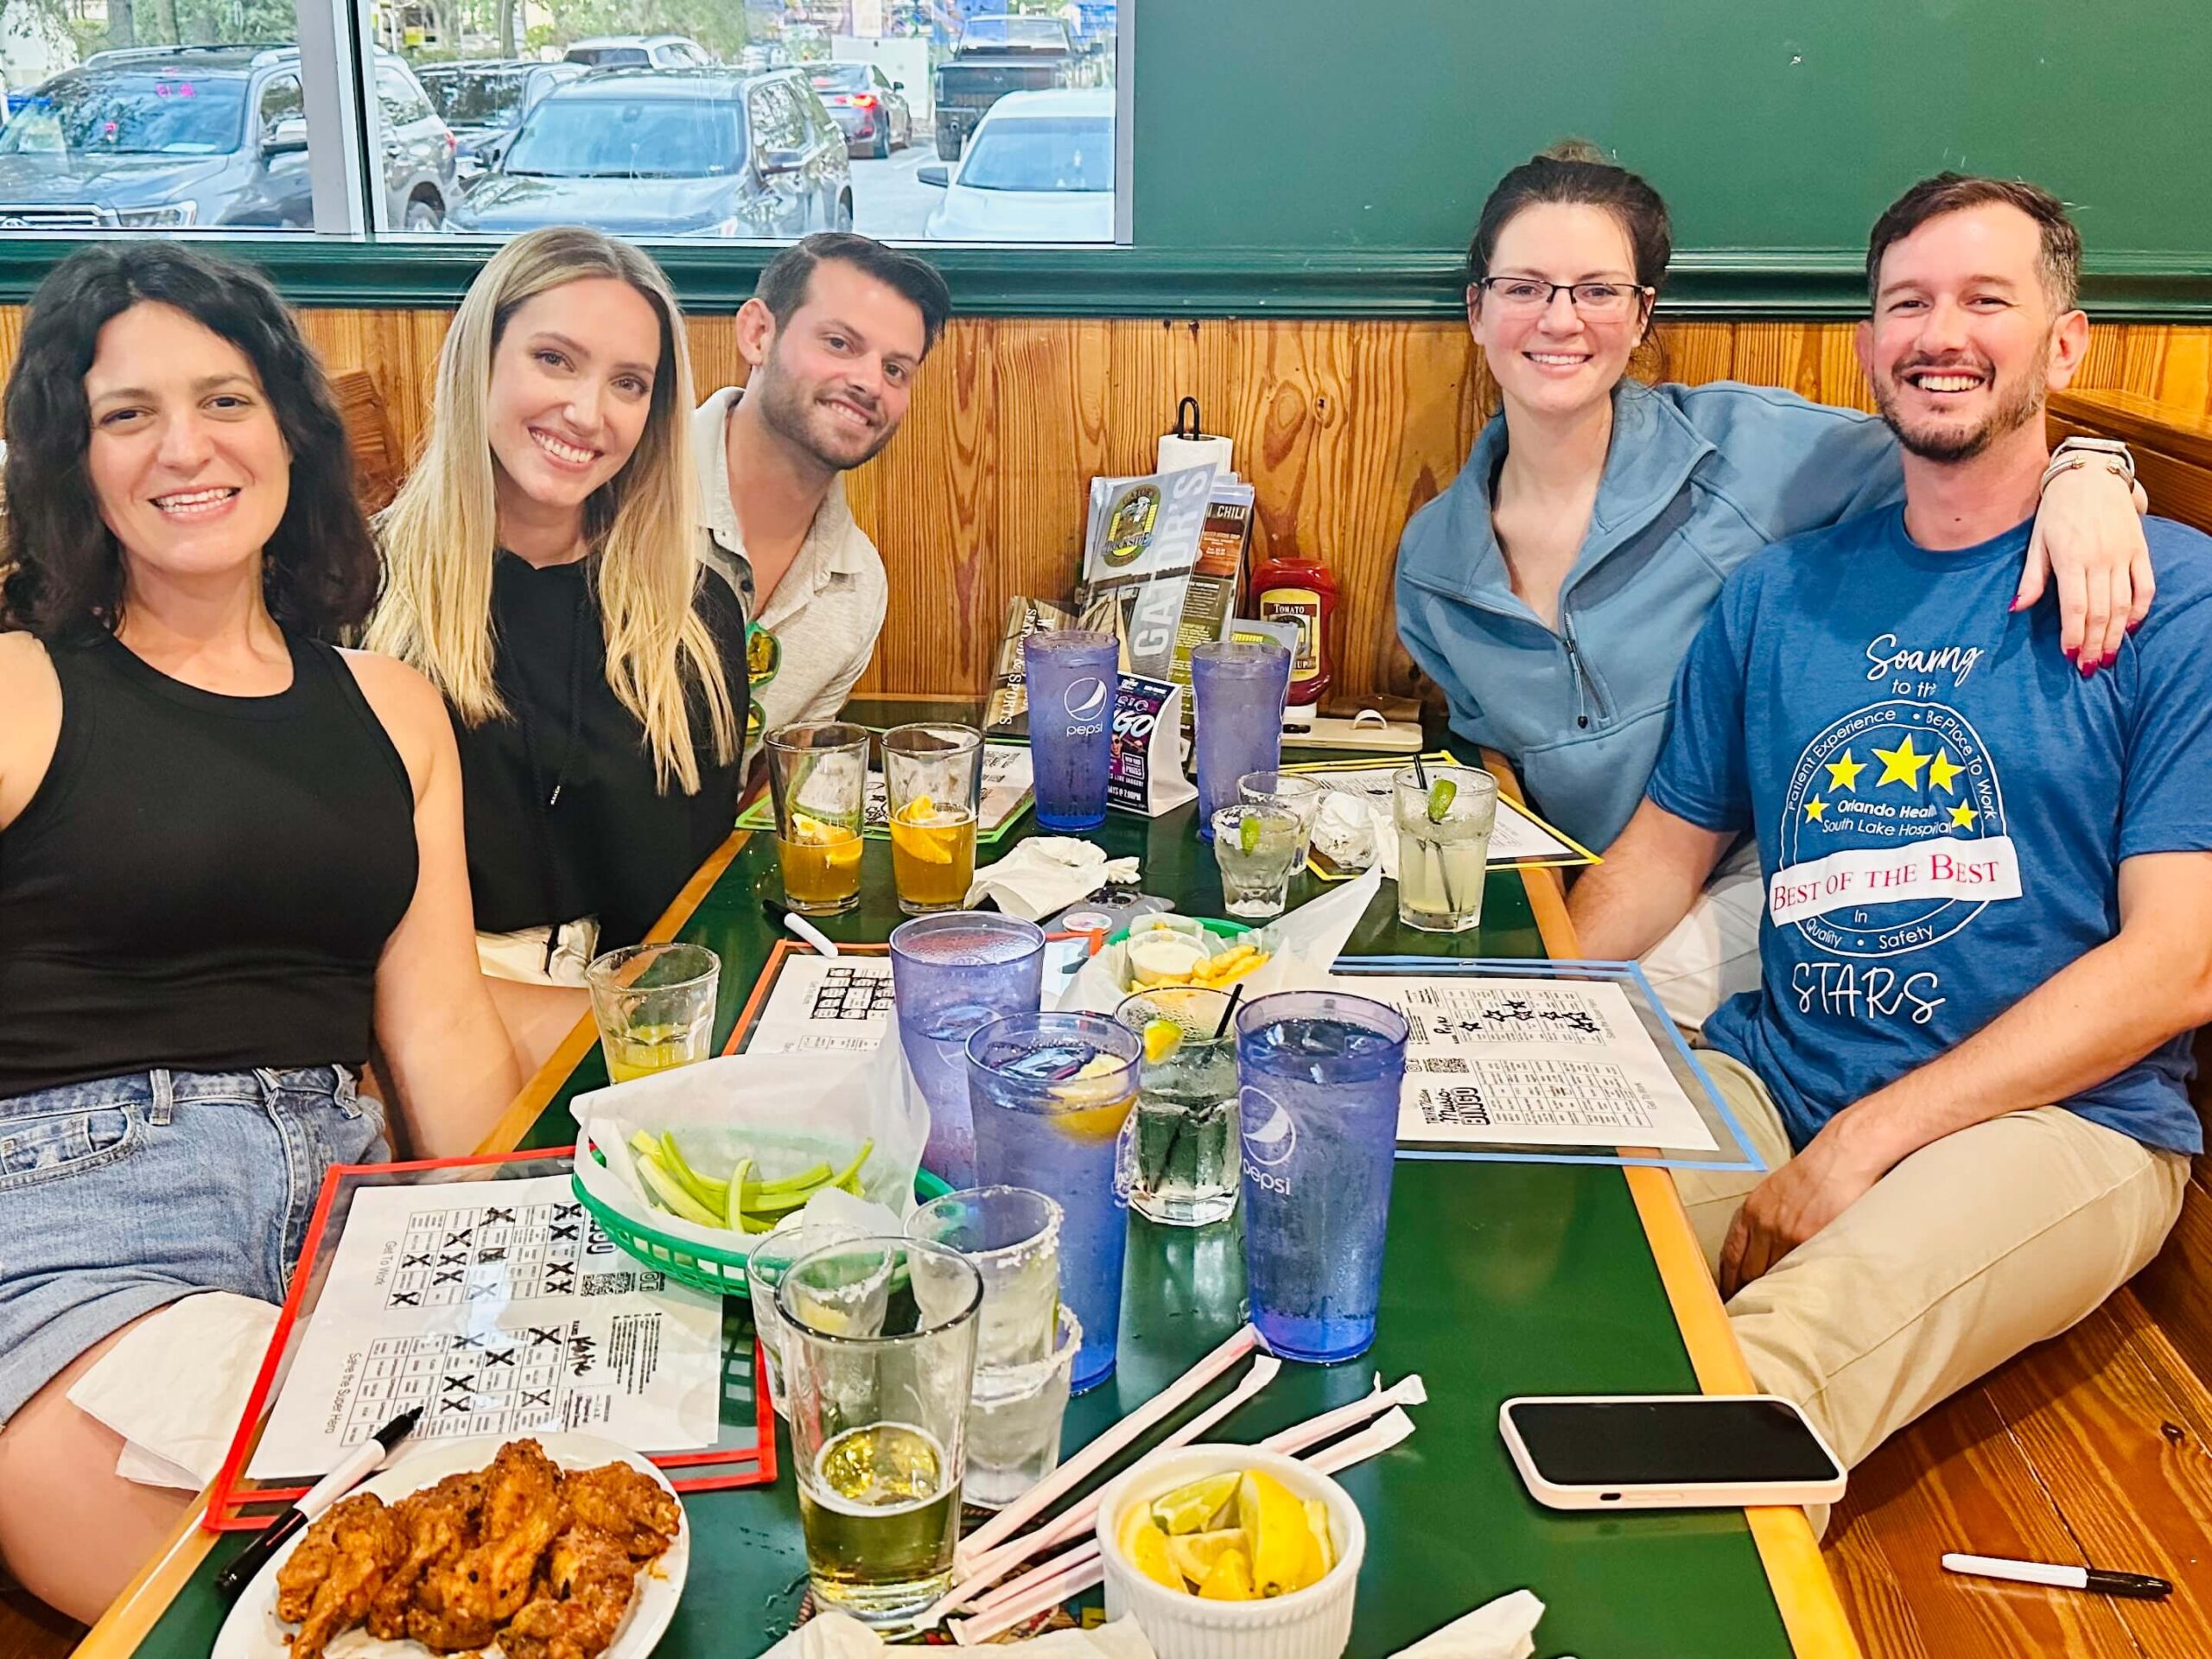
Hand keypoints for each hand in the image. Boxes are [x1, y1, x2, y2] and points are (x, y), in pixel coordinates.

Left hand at [1717, 1125, 1889, 1298]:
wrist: (1841, 1157)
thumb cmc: (1813, 1173)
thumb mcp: (1774, 1192)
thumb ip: (1764, 1219)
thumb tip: (1760, 1250)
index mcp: (1751, 1211)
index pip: (1730, 1255)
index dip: (1727, 1280)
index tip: (1727, 1297)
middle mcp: (1763, 1224)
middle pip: (1745, 1270)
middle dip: (1744, 1293)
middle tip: (1746, 1315)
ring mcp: (1786, 1233)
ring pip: (1770, 1275)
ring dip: (1769, 1296)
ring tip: (1772, 1316)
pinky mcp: (1811, 1239)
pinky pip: (1797, 1271)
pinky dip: (1794, 1288)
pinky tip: (1796, 1302)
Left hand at [2019, 462, 2151, 670]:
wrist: (2091, 475)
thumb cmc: (2056, 509)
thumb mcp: (2036, 540)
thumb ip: (2031, 578)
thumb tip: (2016, 609)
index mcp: (2070, 558)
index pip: (2074, 607)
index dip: (2073, 635)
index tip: (2069, 657)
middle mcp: (2099, 559)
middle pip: (2100, 611)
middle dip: (2094, 644)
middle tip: (2088, 668)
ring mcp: (2123, 554)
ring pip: (2123, 603)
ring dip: (2115, 634)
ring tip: (2107, 658)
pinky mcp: (2139, 549)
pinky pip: (2145, 585)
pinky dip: (2141, 609)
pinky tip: (2131, 627)